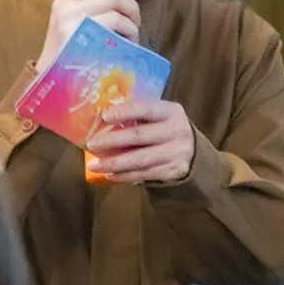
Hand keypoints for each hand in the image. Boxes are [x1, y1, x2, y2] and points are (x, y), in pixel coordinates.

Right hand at [32, 0, 144, 75]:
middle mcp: (67, 10)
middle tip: (135, 21)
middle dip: (131, 7)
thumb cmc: (66, 51)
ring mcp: (76, 27)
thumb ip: (89, 6)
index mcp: (64, 1)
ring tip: (130, 39)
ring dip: (132, 27)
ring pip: (119, 17)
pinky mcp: (86, 45)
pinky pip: (118, 37)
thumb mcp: (69, 21)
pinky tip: (127, 49)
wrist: (49, 81)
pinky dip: (129, 42)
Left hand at [82, 97, 197, 190]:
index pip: (146, 109)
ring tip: (94, 165)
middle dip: (112, 141)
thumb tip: (99, 121)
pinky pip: (144, 174)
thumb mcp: (157, 117)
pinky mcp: (174, 170)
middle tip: (91, 145)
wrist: (191, 151)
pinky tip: (110, 175)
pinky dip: (124, 175)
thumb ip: (136, 116)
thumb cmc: (163, 129)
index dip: (125, 112)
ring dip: (114, 163)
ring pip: (140, 159)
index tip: (104, 116)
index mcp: (171, 111)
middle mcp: (177, 130)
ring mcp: (177, 152)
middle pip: (139, 136)